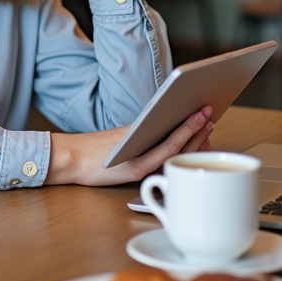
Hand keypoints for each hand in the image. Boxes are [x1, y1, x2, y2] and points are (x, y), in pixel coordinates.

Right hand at [44, 107, 213, 186]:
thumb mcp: (123, 140)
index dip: (189, 120)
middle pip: (176, 135)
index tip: (203, 111)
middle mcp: (140, 145)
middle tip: (210, 112)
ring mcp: (139, 158)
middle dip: (196, 125)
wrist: (70, 158)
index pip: (169, 127)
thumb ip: (144, 138)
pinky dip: (179, 148)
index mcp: (139, 135)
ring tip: (208, 126)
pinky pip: (163, 157)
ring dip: (193, 136)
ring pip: (174, 146)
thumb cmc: (96, 153)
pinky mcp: (135, 170)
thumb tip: (173, 135)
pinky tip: (191, 147)